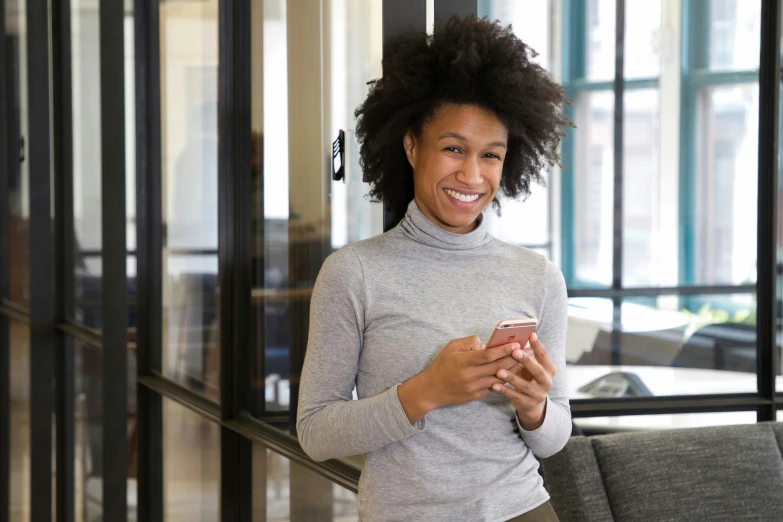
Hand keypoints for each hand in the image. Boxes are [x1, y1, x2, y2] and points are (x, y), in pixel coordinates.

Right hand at [398, 336, 520, 423]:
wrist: (432, 389)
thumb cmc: (442, 365)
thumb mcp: (451, 347)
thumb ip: (469, 342)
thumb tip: (486, 343)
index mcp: (463, 361)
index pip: (488, 355)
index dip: (503, 350)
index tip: (516, 344)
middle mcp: (470, 375)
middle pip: (498, 367)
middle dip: (514, 358)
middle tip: (528, 351)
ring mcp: (474, 387)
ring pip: (499, 378)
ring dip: (514, 370)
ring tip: (526, 362)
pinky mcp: (476, 395)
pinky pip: (494, 387)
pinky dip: (505, 380)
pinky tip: (515, 374)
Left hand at [491, 333, 554, 430]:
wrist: (531, 403)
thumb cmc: (528, 378)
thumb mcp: (530, 367)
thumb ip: (526, 356)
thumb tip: (514, 339)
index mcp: (549, 370)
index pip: (544, 356)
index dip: (538, 345)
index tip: (531, 334)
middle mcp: (546, 382)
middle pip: (538, 371)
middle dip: (526, 361)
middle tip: (514, 352)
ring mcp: (538, 394)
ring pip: (525, 385)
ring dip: (512, 377)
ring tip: (499, 371)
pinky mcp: (528, 404)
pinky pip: (515, 396)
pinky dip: (505, 390)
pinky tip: (495, 385)